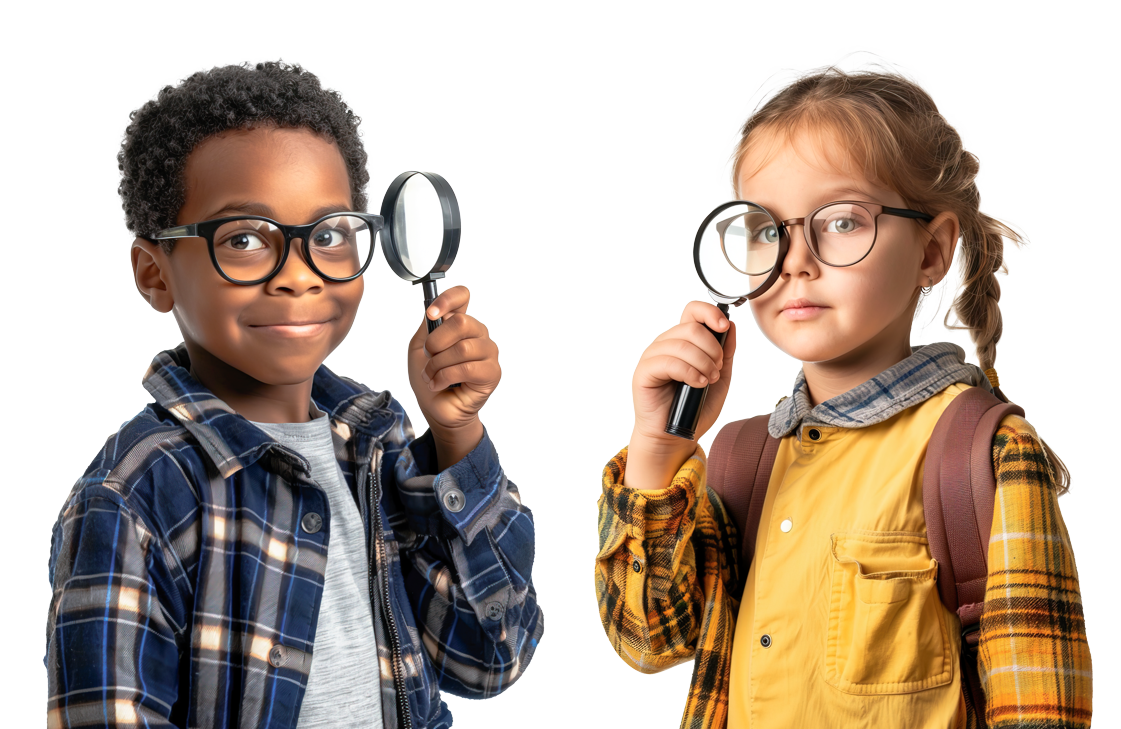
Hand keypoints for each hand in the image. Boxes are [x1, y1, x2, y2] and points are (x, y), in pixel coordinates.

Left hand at [407, 285, 498, 468]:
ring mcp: (488, 353)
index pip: (463, 296)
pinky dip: (446, 377)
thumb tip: (434, 311)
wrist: (436, 409)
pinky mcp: (493, 373)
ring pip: (463, 348)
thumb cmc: (430, 379)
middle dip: (436, 342)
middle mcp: (478, 334)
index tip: (431, 314)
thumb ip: (428, 327)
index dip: (447, 300)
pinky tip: (440, 384)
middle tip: (429, 357)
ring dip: (438, 365)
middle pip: (461, 322)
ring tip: (432, 376)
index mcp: (460, 324)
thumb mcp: (419, 348)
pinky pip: (468, 368)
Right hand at [625, 301, 736, 489]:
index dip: (709, 313)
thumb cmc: (695, 407)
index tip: (724, 327)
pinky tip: (698, 384)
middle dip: (712, 349)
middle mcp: (665, 344)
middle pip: (691, 328)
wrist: (677, 435)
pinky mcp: (644, 372)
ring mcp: (652, 357)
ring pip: (681, 344)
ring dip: (703, 363)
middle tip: (717, 369)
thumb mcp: (721, 378)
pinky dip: (689, 372)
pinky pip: (668, 362)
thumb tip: (730, 326)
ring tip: (708, 381)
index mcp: (683, 341)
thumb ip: (726, 353)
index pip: (692, 312)